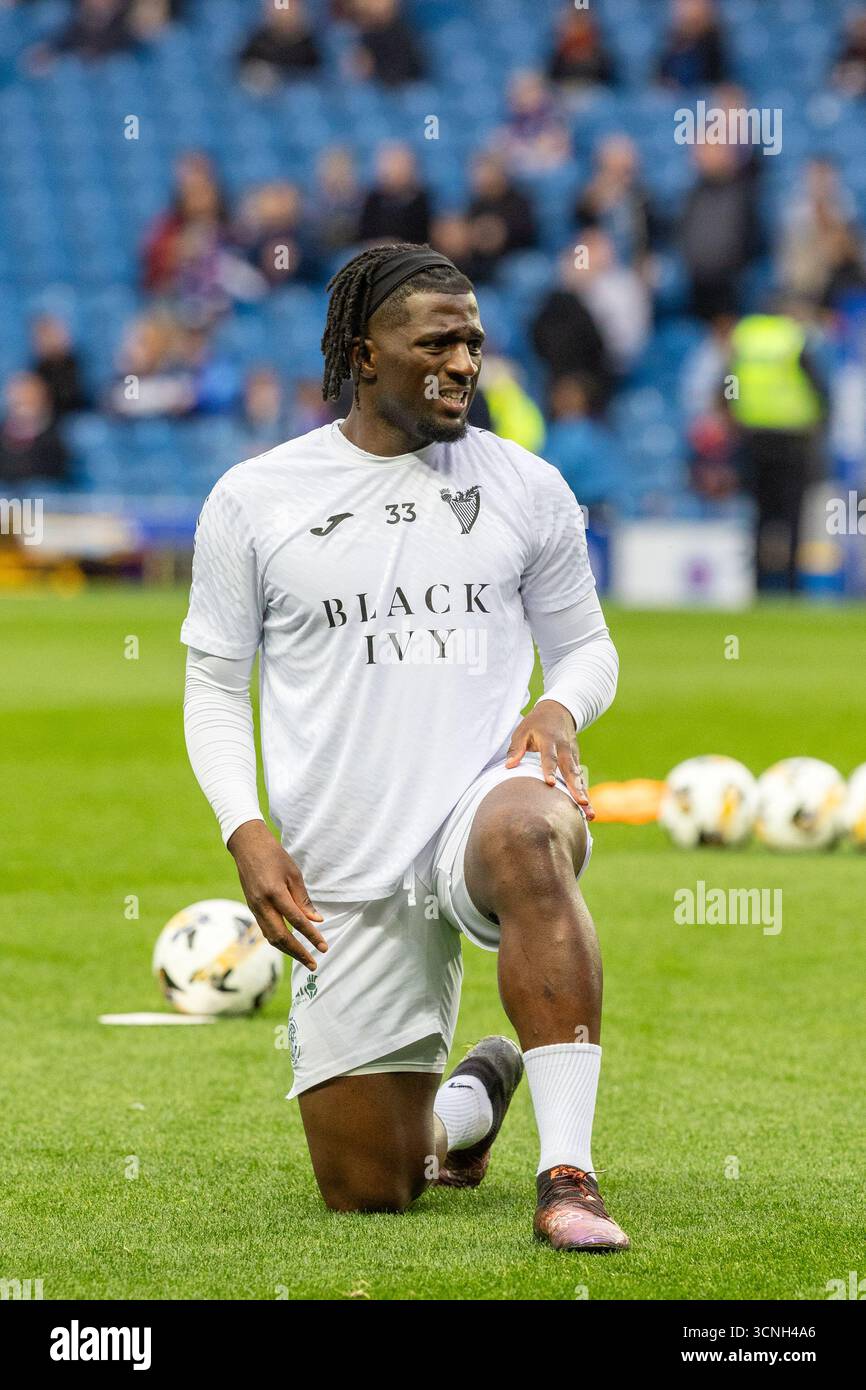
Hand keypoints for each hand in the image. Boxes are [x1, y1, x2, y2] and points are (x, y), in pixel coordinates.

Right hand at [227, 820, 326, 969]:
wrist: (248, 847)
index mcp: (275, 893)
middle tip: (314, 963)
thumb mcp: (294, 874)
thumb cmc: (274, 856)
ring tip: (304, 958)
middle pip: (281, 937)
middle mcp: (262, 904)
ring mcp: (254, 908)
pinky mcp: (252, 908)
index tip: (324, 947)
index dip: (311, 936)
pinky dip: (278, 940)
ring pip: (271, 937)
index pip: (297, 921)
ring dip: (288, 951)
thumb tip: (316, 920)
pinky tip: (289, 945)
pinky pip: (265, 930)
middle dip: (298, 953)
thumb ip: (303, 899)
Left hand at [505, 701, 594, 819]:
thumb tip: (508, 766)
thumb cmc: (536, 723)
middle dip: (576, 788)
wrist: (559, 711)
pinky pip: (580, 780)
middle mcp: (565, 749)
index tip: (550, 784)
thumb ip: (516, 748)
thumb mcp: (523, 730)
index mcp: (550, 740)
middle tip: (581, 803)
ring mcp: (573, 756)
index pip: (550, 756)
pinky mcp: (576, 762)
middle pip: (570, 770)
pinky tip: (588, 812)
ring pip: (579, 778)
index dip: (550, 770)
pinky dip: (584, 794)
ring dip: (584, 795)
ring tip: (590, 814)